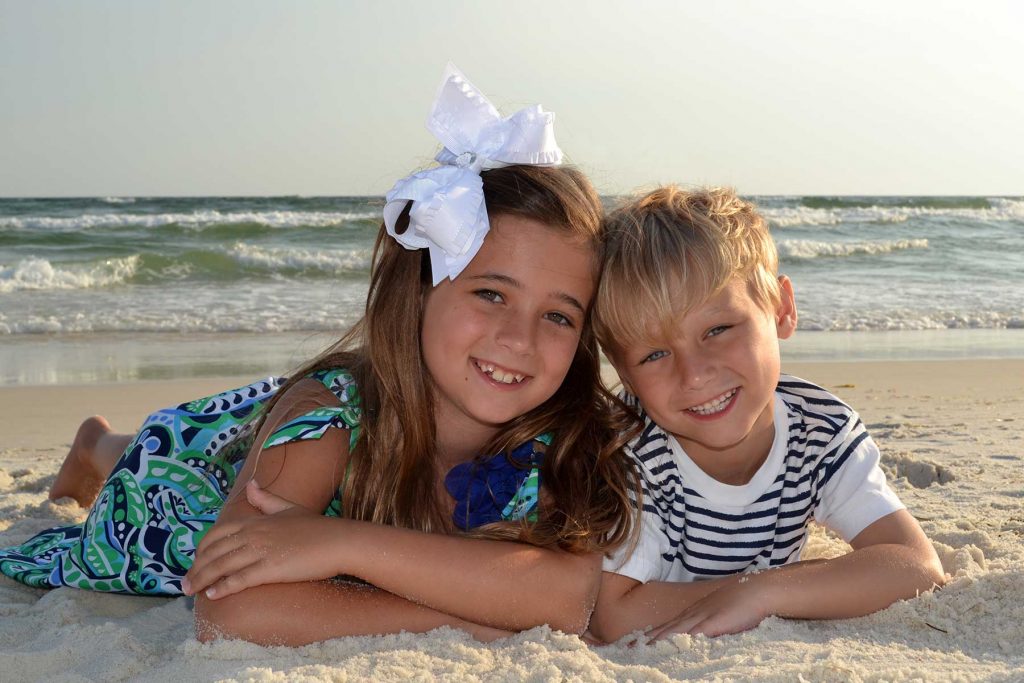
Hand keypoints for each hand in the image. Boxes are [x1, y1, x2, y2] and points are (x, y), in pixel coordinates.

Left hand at [182, 480, 342, 598]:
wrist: (339, 540)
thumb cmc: (317, 527)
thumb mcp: (289, 508)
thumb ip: (267, 499)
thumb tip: (252, 485)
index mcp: (255, 521)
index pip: (216, 534)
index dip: (201, 549)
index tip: (195, 562)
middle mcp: (253, 534)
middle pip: (214, 552)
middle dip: (195, 568)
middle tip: (184, 583)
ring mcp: (261, 551)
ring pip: (221, 566)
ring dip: (202, 580)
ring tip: (190, 592)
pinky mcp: (270, 568)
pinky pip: (240, 579)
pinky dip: (223, 587)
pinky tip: (213, 595)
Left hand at [645, 578, 771, 639]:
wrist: (757, 590)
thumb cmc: (742, 602)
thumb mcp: (720, 613)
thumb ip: (709, 626)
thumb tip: (699, 638)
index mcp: (694, 613)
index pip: (668, 626)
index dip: (652, 636)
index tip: (636, 643)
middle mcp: (694, 614)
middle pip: (666, 629)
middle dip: (648, 640)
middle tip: (629, 648)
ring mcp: (702, 617)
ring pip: (674, 631)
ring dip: (657, 641)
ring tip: (641, 650)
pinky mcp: (713, 623)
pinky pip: (693, 634)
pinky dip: (680, 641)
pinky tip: (669, 648)